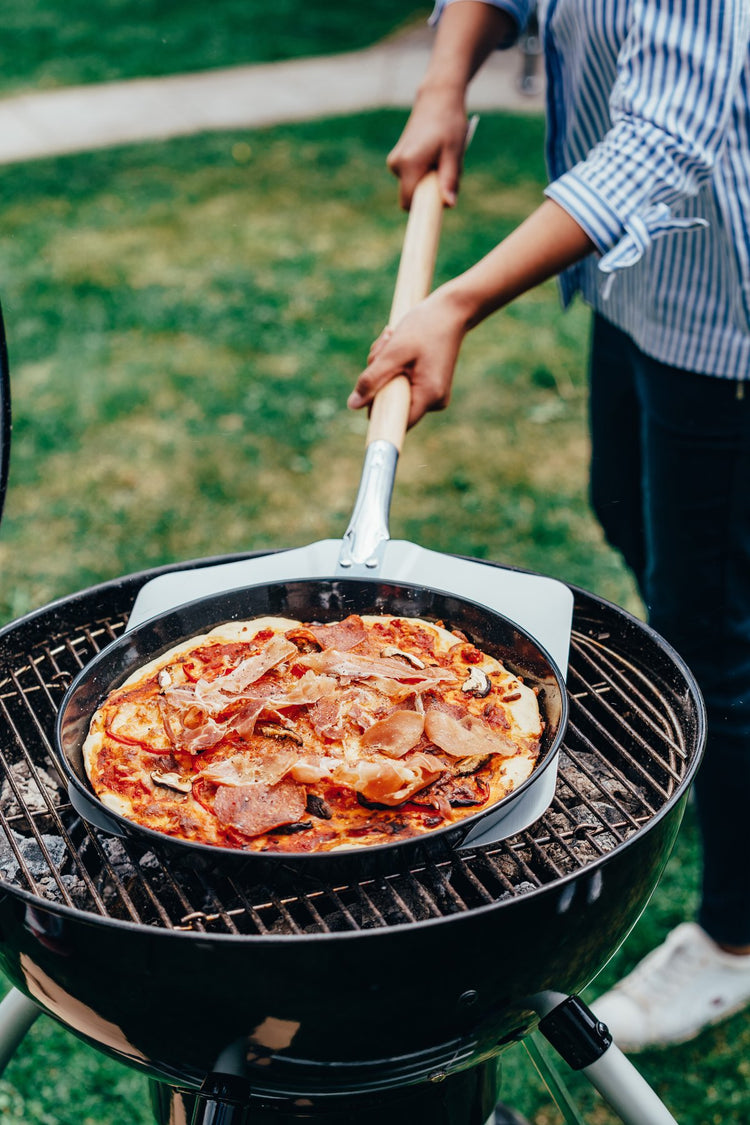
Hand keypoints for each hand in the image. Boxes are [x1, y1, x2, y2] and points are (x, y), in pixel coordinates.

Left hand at [348, 288, 468, 428]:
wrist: (451, 311)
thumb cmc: (424, 326)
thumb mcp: (393, 351)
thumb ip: (372, 379)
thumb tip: (353, 405)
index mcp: (429, 396)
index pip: (396, 421)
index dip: (377, 409)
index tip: (369, 391)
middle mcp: (435, 401)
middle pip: (391, 403)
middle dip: (378, 377)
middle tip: (384, 345)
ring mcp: (433, 395)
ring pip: (394, 391)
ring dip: (384, 367)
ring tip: (391, 339)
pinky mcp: (430, 387)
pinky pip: (402, 384)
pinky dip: (394, 366)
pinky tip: (399, 346)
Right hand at [387, 86, 468, 209]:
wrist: (437, 98)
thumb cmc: (449, 123)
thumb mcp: (454, 152)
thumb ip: (449, 179)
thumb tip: (449, 205)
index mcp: (409, 164)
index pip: (409, 203)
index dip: (424, 209)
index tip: (438, 206)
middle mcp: (396, 164)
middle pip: (413, 196)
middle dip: (431, 192)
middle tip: (447, 170)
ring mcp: (395, 162)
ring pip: (414, 186)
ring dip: (430, 181)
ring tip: (442, 158)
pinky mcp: (397, 159)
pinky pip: (412, 177)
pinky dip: (425, 173)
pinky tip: (435, 155)